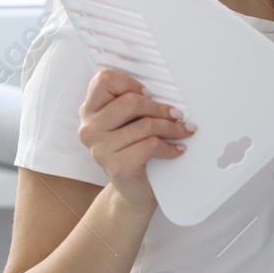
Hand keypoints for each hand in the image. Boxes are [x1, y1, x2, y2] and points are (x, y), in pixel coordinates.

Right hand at [77, 68, 196, 211]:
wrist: (132, 192)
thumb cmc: (133, 151)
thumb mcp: (127, 124)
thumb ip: (133, 105)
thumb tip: (164, 91)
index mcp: (90, 111)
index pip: (105, 80)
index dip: (131, 83)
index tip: (149, 94)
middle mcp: (90, 128)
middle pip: (130, 101)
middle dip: (159, 107)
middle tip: (176, 114)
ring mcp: (100, 148)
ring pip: (145, 124)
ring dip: (171, 127)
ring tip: (183, 131)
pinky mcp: (117, 166)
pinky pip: (150, 145)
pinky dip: (170, 147)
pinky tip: (176, 149)